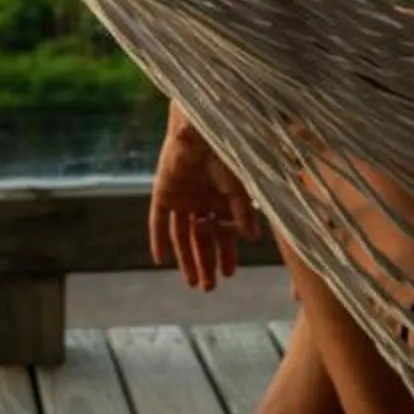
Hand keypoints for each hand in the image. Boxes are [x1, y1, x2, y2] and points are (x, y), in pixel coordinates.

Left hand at [150, 106, 260, 290]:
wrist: (198, 125)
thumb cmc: (224, 149)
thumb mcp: (236, 183)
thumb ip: (243, 209)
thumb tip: (255, 238)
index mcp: (223, 199)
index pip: (224, 233)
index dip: (227, 253)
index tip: (231, 273)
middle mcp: (202, 202)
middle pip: (203, 240)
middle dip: (207, 263)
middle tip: (210, 288)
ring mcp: (182, 198)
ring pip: (183, 236)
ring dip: (186, 259)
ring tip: (193, 282)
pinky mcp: (162, 192)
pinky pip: (158, 221)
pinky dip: (158, 239)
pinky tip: (160, 260)